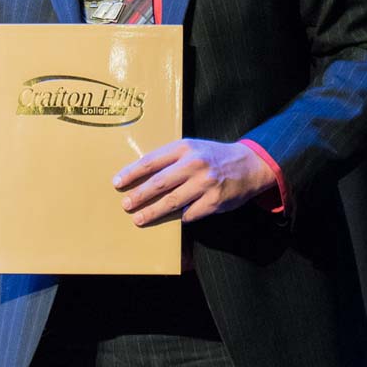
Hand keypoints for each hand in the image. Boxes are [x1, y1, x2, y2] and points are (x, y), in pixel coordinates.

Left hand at [113, 138, 277, 225]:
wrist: (249, 164)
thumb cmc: (212, 156)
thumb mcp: (192, 148)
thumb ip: (170, 158)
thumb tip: (140, 175)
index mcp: (185, 148)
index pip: (151, 161)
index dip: (132, 172)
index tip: (117, 182)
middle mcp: (195, 164)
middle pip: (159, 182)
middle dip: (139, 195)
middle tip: (125, 204)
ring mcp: (206, 183)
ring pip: (173, 201)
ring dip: (153, 212)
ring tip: (138, 218)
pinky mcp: (215, 201)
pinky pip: (191, 213)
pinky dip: (181, 217)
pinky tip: (174, 219)